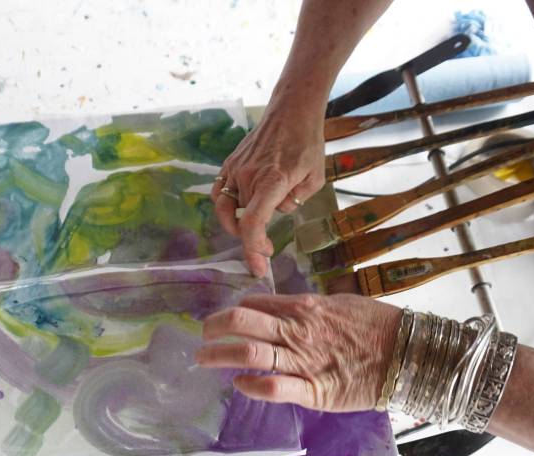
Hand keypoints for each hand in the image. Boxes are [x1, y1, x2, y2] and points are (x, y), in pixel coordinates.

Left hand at [196, 293, 401, 411]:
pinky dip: (251, 386)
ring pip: (250, 353)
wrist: (409, 353)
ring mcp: (304, 361)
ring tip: (204, 359)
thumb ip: (313, 309)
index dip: (234, 311)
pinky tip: (239, 384)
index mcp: (305, 307)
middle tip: (202, 336)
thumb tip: (293, 309)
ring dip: (220, 355)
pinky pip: (275, 388)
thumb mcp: (342, 304)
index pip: (256, 303)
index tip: (224, 320)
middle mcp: (298, 330)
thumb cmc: (379, 326)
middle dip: (214, 327)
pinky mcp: (314, 391)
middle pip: (242, 322)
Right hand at [212, 103, 325, 276]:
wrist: (290, 111)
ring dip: (242, 223)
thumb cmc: (307, 143)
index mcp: (272, 181)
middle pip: (243, 221)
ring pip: (230, 210)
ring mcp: (235, 170)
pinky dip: (226, 208)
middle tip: (269, 248)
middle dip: (255, 239)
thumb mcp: (314, 178)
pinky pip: (219, 194)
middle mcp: (248, 176)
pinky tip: (239, 211)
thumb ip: (295, 202)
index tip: (258, 266)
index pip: (253, 223)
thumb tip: (275, 211)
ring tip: (257, 227)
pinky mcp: (228, 164)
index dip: (253, 249)